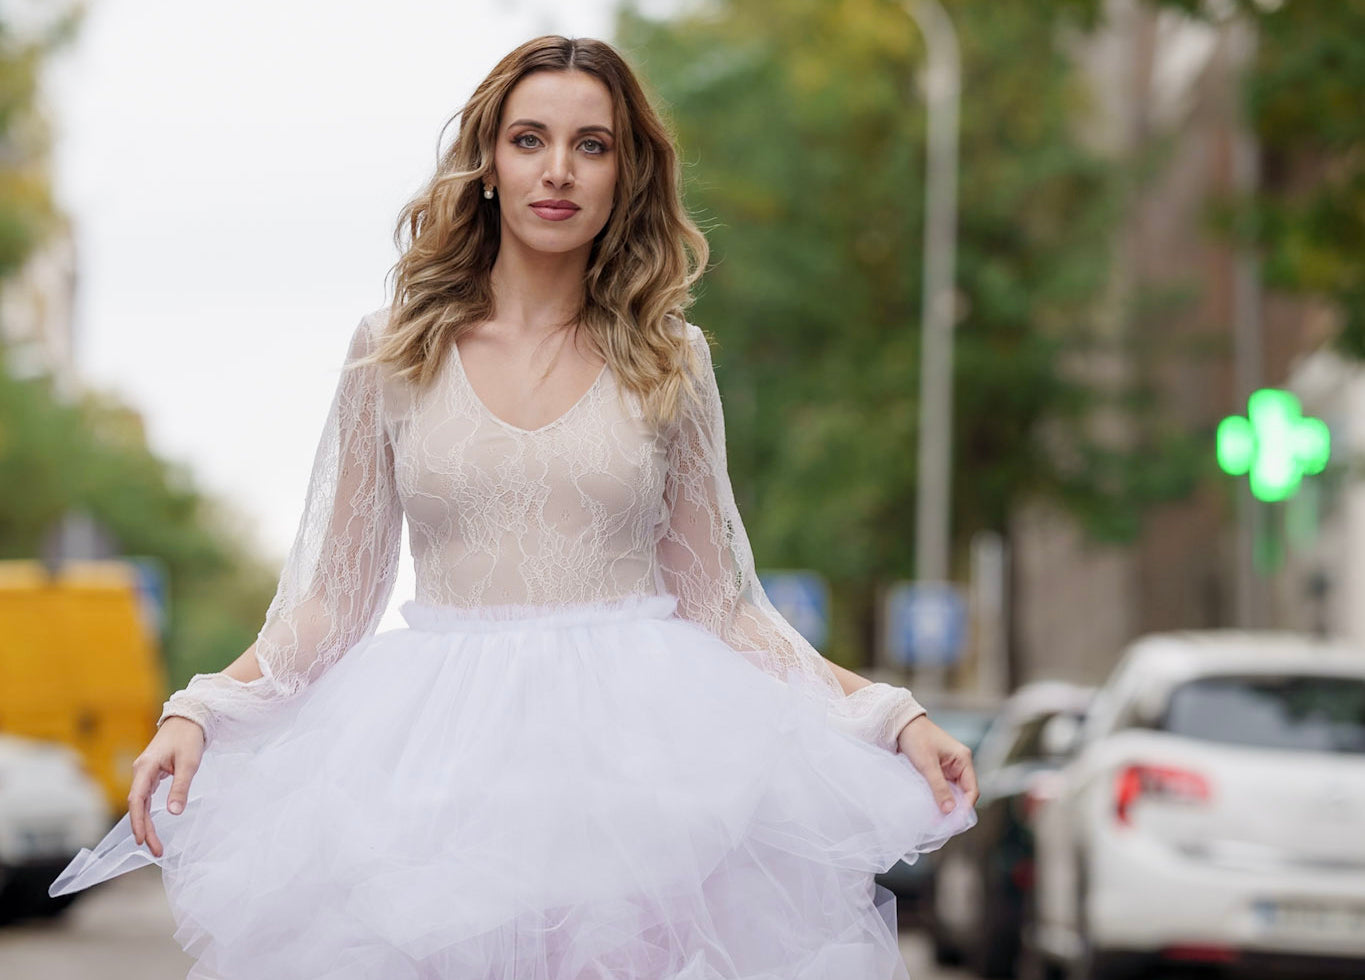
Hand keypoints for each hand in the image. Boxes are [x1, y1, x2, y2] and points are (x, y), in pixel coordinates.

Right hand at [128, 716, 204, 857]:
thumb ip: (180, 787)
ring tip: (155, 844)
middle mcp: (141, 771)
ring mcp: (145, 772)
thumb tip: (173, 812)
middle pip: (137, 806)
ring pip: (141, 803)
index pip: (136, 800)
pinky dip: (148, 812)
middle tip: (155, 851)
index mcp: (145, 768)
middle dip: (144, 829)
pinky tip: (152, 824)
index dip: (137, 822)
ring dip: (146, 823)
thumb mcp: (189, 763)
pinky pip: (146, 797)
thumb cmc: (189, 738)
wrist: (189, 718)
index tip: (142, 841)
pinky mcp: (152, 773)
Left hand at [896, 714, 978, 813]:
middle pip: (963, 793)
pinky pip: (942, 787)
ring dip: (945, 803)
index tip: (954, 822)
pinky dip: (937, 797)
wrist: (900, 723)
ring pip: (952, 792)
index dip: (965, 807)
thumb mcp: (927, 764)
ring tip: (935, 819)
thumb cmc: (916, 738)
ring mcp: (948, 767)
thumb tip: (949, 811)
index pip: (972, 790)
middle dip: (954, 808)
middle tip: (943, 824)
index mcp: (963, 759)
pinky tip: (929, 806)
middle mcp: (959, 764)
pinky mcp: (937, 769)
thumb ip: (939, 787)